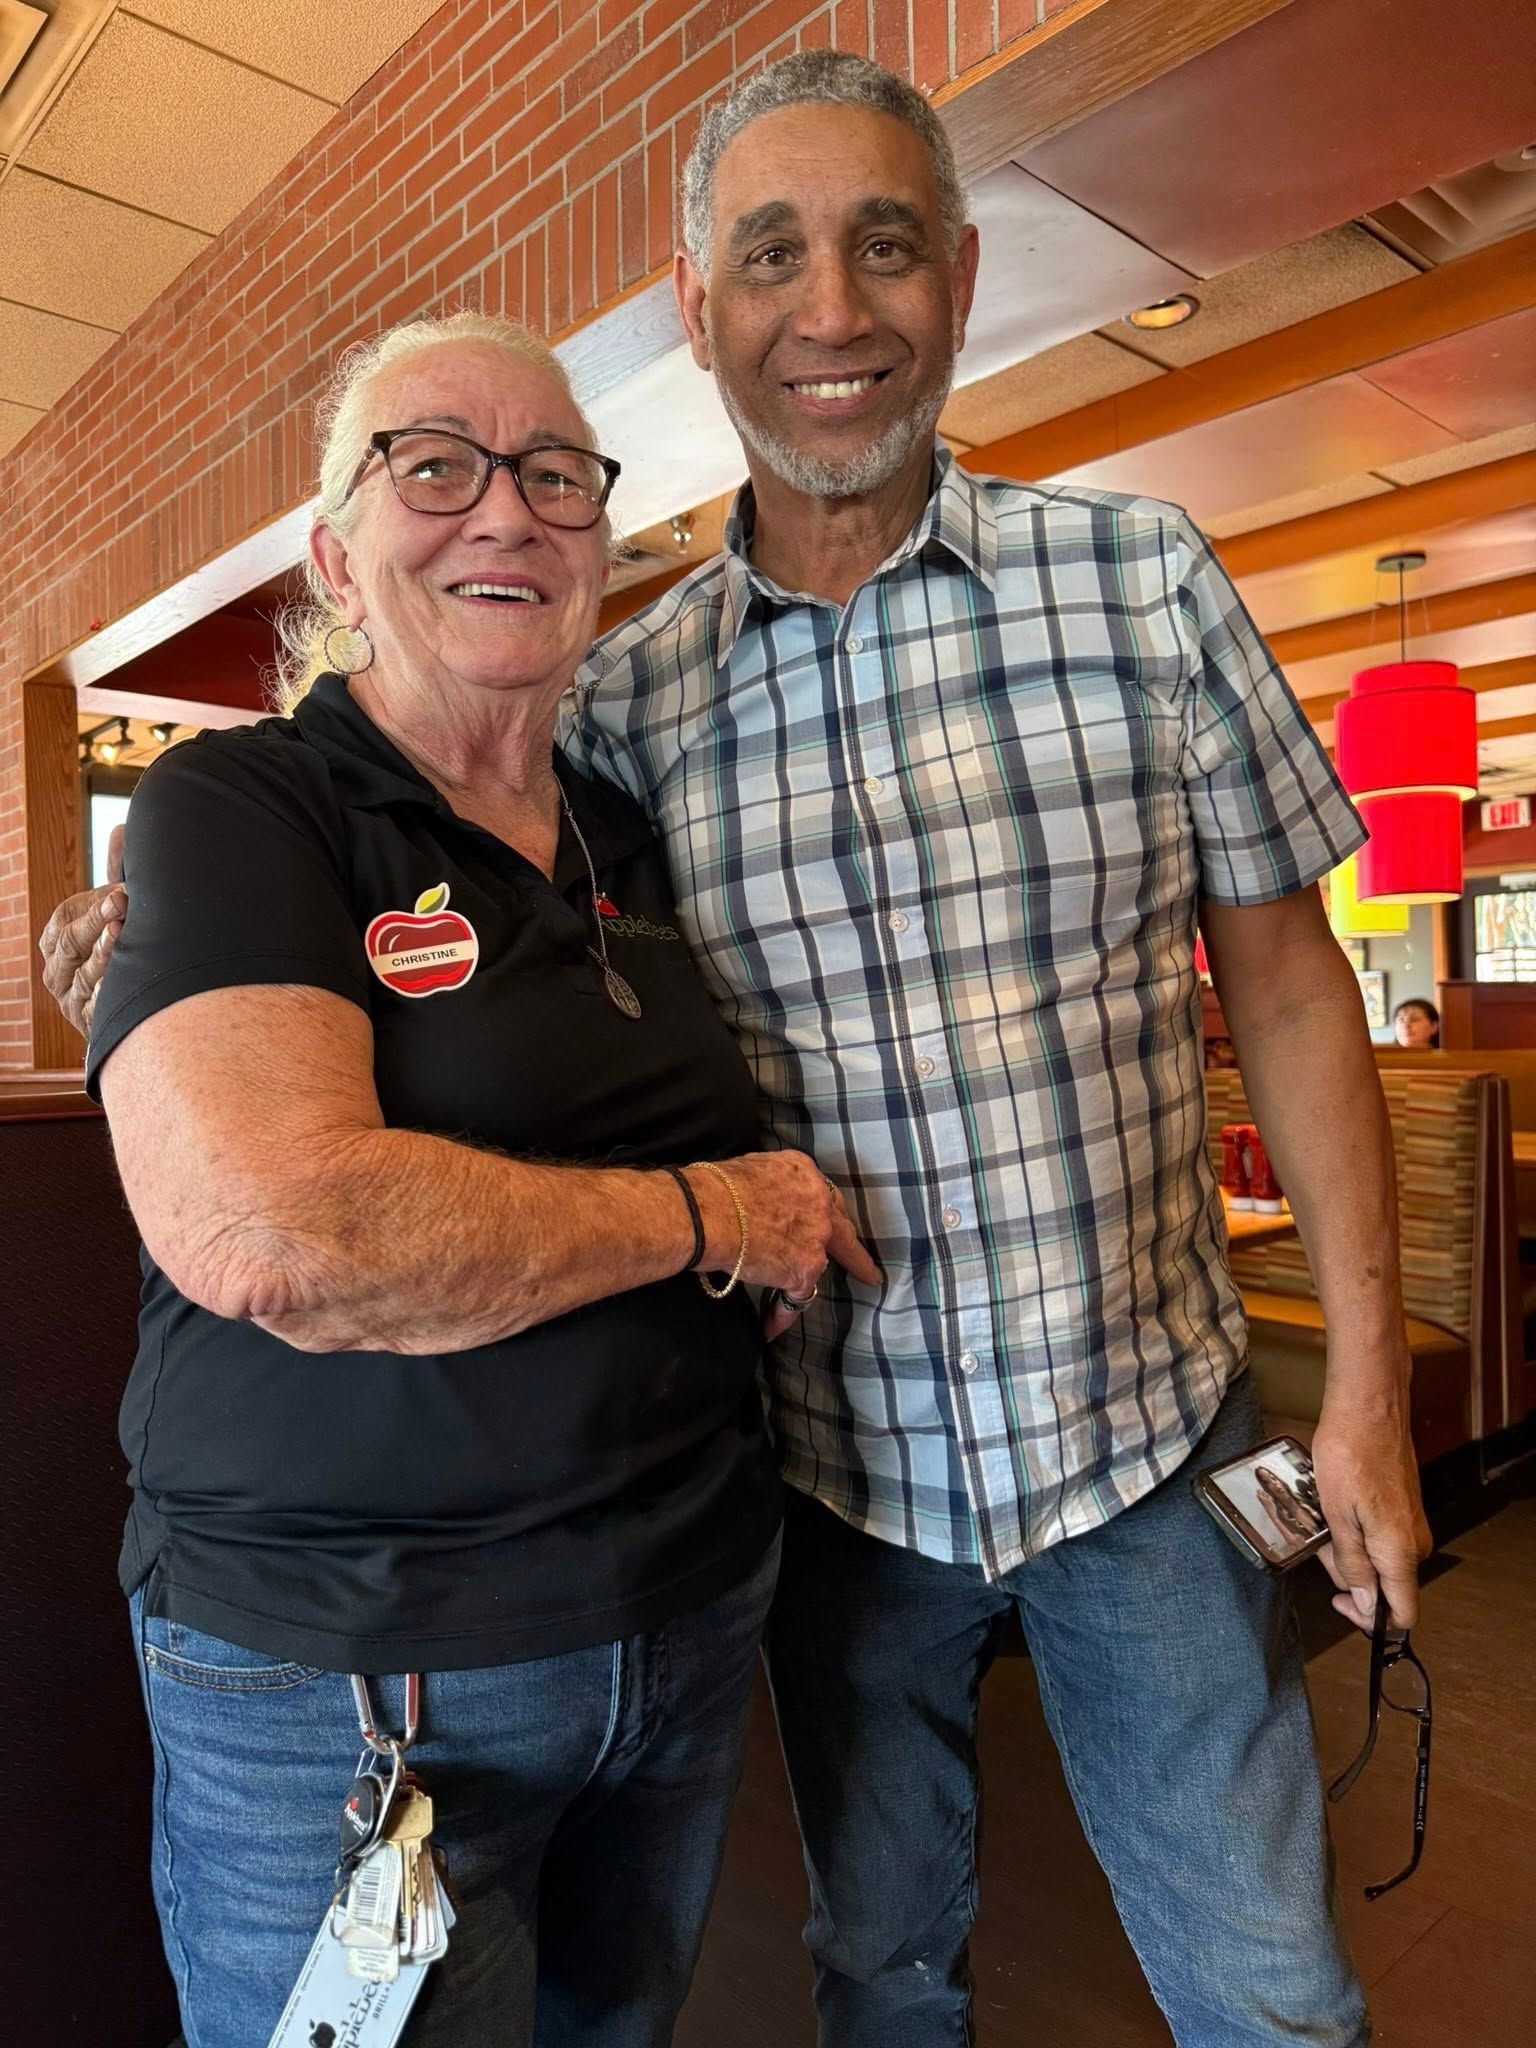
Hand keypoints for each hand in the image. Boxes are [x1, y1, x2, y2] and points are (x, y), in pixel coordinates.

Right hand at [38, 825, 125, 1039]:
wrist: (132, 1005)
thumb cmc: (121, 946)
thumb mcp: (115, 913)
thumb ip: (117, 877)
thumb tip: (123, 831)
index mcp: (56, 939)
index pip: (64, 919)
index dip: (92, 906)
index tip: (122, 893)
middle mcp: (56, 970)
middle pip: (70, 945)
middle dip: (97, 924)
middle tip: (125, 906)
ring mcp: (70, 999)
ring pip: (83, 976)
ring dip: (106, 954)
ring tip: (124, 937)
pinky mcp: (87, 1024)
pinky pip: (96, 1009)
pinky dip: (110, 994)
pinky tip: (126, 982)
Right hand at [686, 1151, 879, 1334]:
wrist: (709, 1212)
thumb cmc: (717, 1188)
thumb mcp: (755, 1169)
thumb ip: (772, 1185)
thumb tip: (760, 1198)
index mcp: (805, 1174)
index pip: (821, 1197)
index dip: (825, 1214)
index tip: (833, 1223)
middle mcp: (819, 1204)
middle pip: (841, 1230)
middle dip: (851, 1252)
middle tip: (866, 1270)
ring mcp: (816, 1238)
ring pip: (821, 1265)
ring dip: (809, 1280)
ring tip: (801, 1294)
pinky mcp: (804, 1269)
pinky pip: (798, 1297)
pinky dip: (782, 1313)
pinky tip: (771, 1327)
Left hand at [1310, 1392, 1431, 1632]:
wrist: (1369, 1409)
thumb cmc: (1349, 1454)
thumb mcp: (1336, 1516)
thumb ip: (1353, 1565)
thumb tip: (1367, 1606)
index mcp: (1400, 1552)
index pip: (1402, 1614)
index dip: (1369, 1619)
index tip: (1339, 1602)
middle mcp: (1414, 1543)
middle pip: (1385, 1586)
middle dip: (1348, 1575)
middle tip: (1319, 1546)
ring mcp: (1411, 1525)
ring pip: (1379, 1559)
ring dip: (1348, 1551)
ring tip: (1322, 1521)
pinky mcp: (1403, 1508)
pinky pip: (1381, 1536)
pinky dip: (1355, 1532)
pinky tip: (1334, 1510)